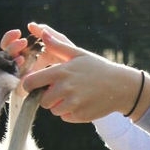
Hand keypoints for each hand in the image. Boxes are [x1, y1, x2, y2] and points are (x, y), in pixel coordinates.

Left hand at [3, 24, 149, 122]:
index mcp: (62, 72)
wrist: (121, 86)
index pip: (31, 82)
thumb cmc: (98, 68)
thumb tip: (41, 32)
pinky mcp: (80, 116)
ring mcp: (73, 104)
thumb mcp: (79, 54)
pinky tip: (81, 103)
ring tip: (73, 96)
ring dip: (59, 106)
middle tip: (59, 91)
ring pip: (54, 110)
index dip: (28, 85)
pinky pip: (66, 117)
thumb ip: (57, 46)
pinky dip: (70, 113)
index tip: (32, 85)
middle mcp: (66, 89)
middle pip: (42, 100)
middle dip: (47, 97)